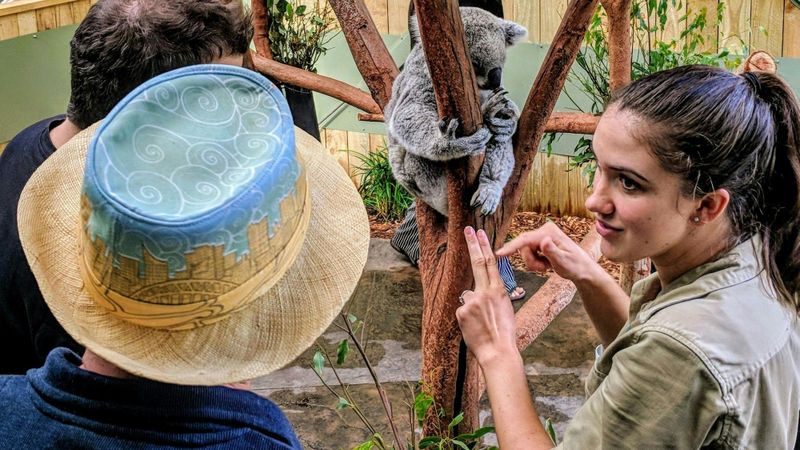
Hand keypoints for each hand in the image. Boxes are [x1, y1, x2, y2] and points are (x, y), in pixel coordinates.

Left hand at [456, 227, 517, 365]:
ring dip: (473, 308)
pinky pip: (462, 310)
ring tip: (481, 323)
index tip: (479, 233)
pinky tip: (474, 327)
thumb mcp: (505, 308)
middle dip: (472, 244)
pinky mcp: (462, 311)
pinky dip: (466, 318)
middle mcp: (485, 291)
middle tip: (468, 229)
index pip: (490, 263)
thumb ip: (491, 296)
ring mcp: (472, 300)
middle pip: (477, 262)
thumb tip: (478, 292)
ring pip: (468, 296)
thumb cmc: (504, 333)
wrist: (498, 351)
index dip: (483, 246)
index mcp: (499, 290)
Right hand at [496, 221, 598, 282]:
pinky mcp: (541, 242)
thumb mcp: (564, 262)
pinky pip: (529, 253)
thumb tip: (544, 240)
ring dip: (533, 263)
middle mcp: (544, 230)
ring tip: (547, 267)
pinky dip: (536, 262)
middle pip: (523, 247)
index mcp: (549, 232)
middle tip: (543, 269)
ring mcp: (542, 236)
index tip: (499, 254)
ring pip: (525, 251)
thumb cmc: (576, 266)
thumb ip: (553, 251)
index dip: (511, 247)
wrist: (582, 270)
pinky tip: (547, 264)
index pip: (526, 239)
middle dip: (531, 261)